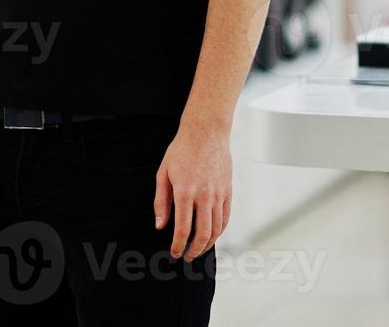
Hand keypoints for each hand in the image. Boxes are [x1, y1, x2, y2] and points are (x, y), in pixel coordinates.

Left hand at [153, 123, 231, 260]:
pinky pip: (226, 217)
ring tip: (199, 249)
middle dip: (194, 251)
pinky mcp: (228, 190)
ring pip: (216, 228)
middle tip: (187, 256)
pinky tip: (212, 235)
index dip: (178, 246)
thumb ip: (161, 202)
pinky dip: (220, 230)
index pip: (183, 229)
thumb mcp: (163, 174)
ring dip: (207, 244)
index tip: (174, 252)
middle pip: (202, 234)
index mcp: (185, 192)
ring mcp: (218, 193)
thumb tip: (160, 224)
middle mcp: (204, 195)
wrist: (206, 132)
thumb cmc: (183, 149)